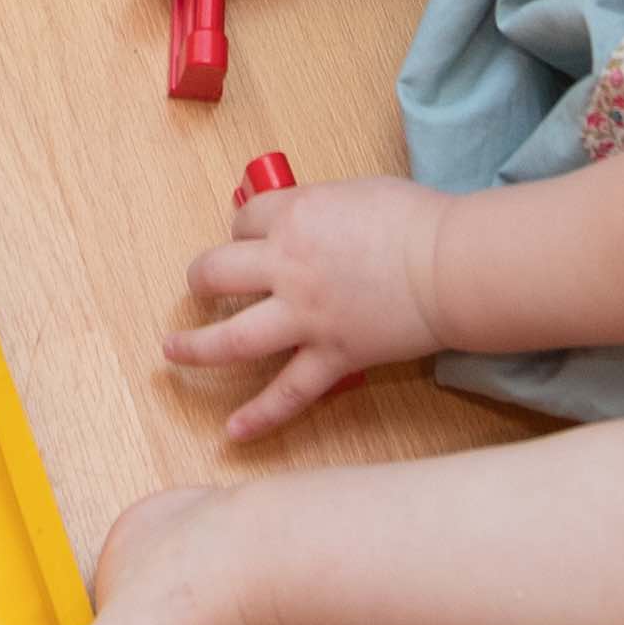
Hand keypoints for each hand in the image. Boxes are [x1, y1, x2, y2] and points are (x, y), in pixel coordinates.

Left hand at [168, 168, 448, 440]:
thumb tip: (300, 218)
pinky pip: (288, 393)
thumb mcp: (352, 192)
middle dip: (201, 280)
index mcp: (293, 217)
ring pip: (233, 338)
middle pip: (216, 272)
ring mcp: (306, 318)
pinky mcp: (332, 356)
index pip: (242, 220)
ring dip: (196, 347)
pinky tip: (232, 431)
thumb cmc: (413, 219)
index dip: (242, 229)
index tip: (250, 238)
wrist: (451, 264)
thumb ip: (316, 208)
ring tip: (173, 352)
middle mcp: (287, 267)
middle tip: (200, 287)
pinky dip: (259, 416)